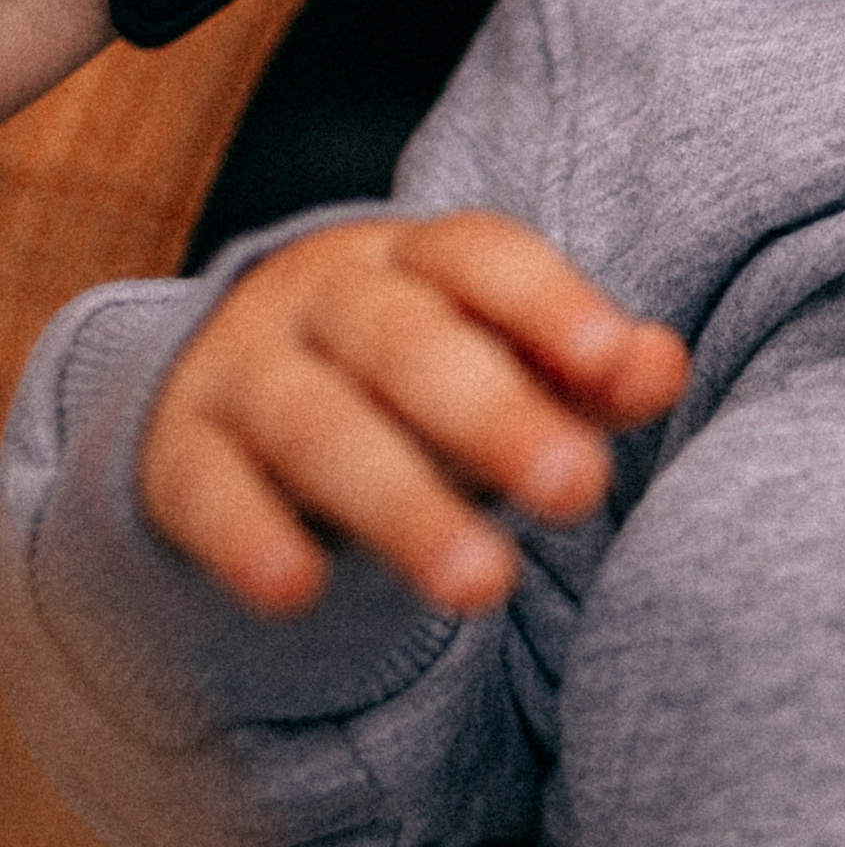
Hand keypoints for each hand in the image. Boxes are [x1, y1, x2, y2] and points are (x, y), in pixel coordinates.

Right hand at [140, 213, 688, 618]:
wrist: (234, 385)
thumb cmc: (414, 373)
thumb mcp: (503, 361)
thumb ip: (588, 370)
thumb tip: (663, 365)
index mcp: (418, 260)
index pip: (483, 258)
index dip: (550, 305)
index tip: (615, 364)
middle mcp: (324, 299)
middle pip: (405, 343)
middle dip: (494, 415)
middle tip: (581, 490)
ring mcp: (244, 370)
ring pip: (317, 426)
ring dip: (401, 504)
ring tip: (483, 583)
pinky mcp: (180, 452)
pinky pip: (208, 490)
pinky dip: (249, 537)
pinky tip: (297, 588)